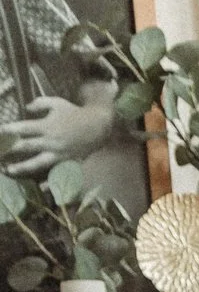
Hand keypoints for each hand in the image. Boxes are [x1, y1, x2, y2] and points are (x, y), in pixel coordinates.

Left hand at [0, 92, 116, 175]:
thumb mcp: (56, 102)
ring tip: (8, 170)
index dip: (9, 131)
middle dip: (9, 149)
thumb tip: (26, 108)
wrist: (97, 127)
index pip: (23, 128)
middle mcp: (51, 141)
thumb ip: (39, 103)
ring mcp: (59, 154)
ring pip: (37, 162)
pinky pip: (56, 174)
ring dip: (22, 167)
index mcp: (47, 126)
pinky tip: (40, 189)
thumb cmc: (74, 113)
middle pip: (26, 146)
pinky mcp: (67, 163)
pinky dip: (49, 182)